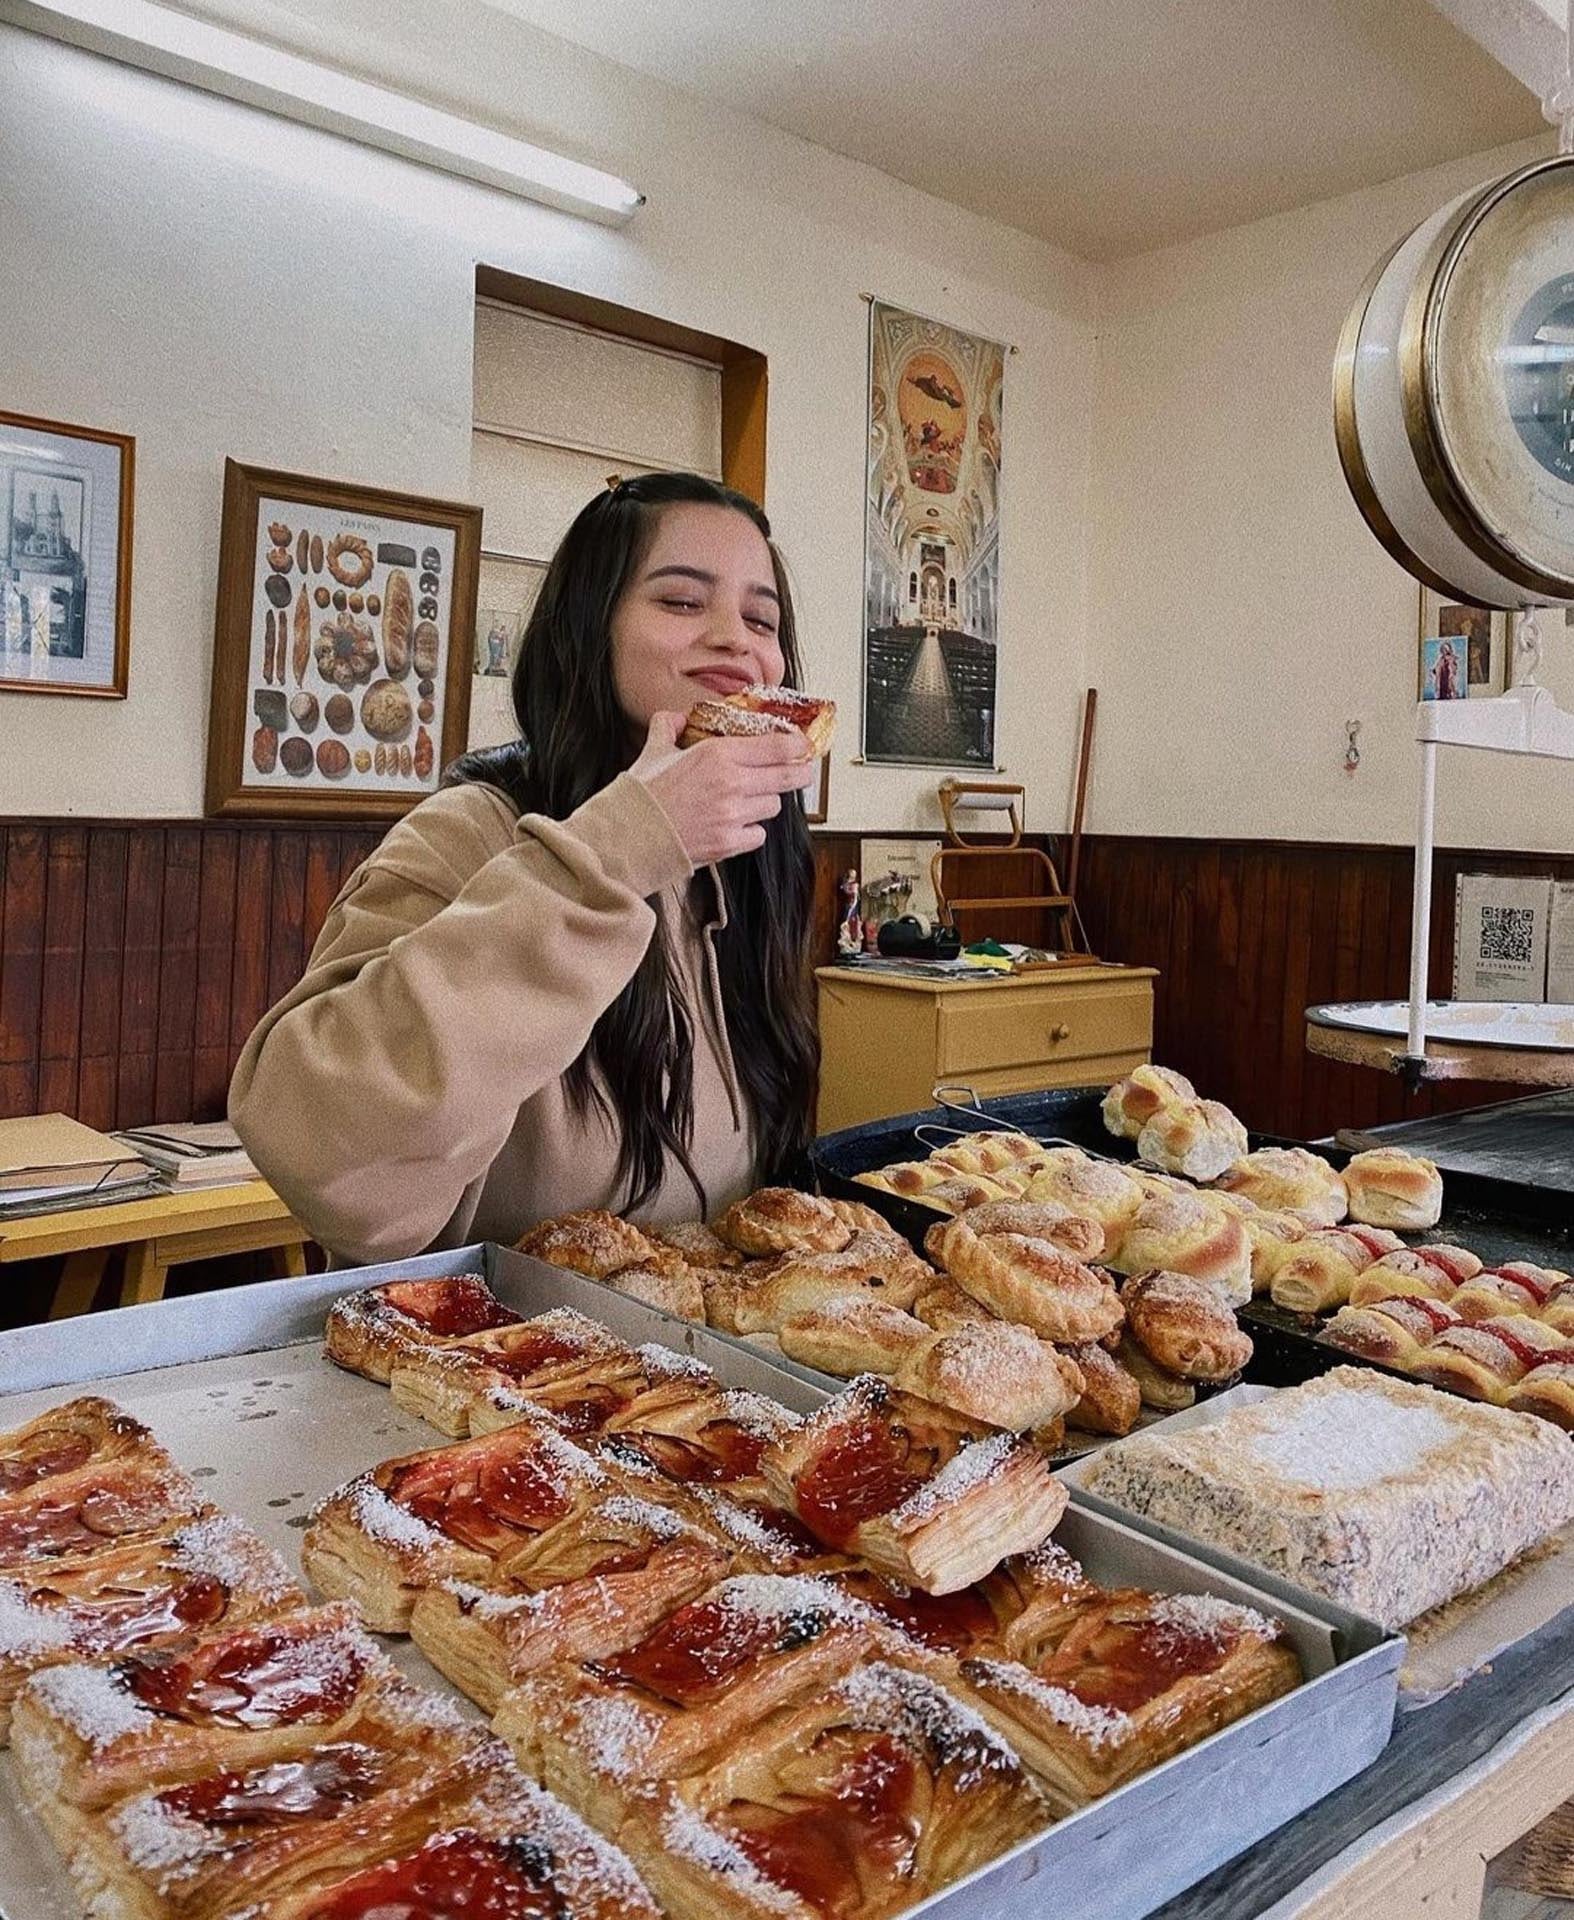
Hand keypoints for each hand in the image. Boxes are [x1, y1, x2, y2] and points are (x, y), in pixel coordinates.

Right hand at [631, 711, 818, 863]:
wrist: (628, 837)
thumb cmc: (641, 795)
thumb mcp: (653, 751)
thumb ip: (667, 727)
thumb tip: (674, 717)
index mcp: (718, 755)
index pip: (778, 747)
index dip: (798, 745)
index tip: (803, 745)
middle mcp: (732, 784)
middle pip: (789, 776)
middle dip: (801, 772)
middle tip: (802, 770)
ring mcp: (733, 815)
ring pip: (774, 806)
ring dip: (767, 801)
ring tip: (750, 799)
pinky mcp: (730, 843)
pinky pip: (758, 834)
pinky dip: (752, 830)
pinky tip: (736, 824)